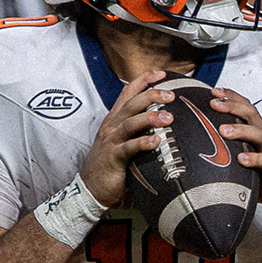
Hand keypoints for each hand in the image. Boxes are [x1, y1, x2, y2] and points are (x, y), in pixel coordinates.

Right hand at [79, 72, 179, 205]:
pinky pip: (129, 148)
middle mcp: (112, 126)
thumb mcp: (123, 141)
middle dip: (151, 96)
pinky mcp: (113, 158)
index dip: (144, 81)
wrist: (91, 188)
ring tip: (168, 117)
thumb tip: (166, 123)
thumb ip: (138, 130)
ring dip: (149, 118)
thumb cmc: (111, 164)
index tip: (162, 73)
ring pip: (130, 123)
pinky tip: (156, 142)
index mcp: (114, 119)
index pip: (128, 93)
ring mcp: (111, 141)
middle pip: (131, 104)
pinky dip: (142, 143)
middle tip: (171, 95)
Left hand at [209, 87, 261, 221]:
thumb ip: (228, 142)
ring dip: (240, 130)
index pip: (245, 106)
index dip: (231, 96)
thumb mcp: (242, 151)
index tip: (213, 91)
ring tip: (224, 130)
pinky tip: (241, 159)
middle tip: (213, 104)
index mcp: (255, 130)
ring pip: (258, 134)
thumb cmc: (258, 171)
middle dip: (232, 106)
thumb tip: (199, 135)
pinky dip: (253, 159)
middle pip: (250, 114)